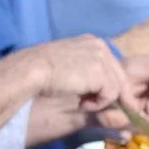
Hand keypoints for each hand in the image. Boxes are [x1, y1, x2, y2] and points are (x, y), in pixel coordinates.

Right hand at [0, 36, 126, 140]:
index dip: (107, 86)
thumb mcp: (65, 69)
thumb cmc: (36, 72)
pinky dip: (98, 104)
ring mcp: (102, 57)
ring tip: (80, 104)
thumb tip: (96, 92)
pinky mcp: (102, 72)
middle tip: (90, 106)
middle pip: (120, 76)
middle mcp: (100, 45)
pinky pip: (112, 95)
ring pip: (117, 87)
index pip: (111, 66)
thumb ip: (84, 76)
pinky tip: (81, 103)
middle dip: (110, 96)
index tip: (94, 99)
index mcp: (90, 42)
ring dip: (100, 100)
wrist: (28, 72)